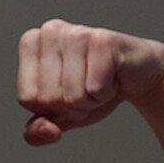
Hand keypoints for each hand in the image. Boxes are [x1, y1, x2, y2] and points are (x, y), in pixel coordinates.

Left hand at [17, 19, 163, 144]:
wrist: (135, 76)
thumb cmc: (91, 89)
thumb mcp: (59, 116)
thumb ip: (37, 132)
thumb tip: (48, 131)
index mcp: (31, 42)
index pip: (28, 98)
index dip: (51, 107)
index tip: (67, 91)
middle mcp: (50, 30)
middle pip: (48, 99)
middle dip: (71, 105)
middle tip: (87, 87)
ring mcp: (77, 32)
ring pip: (71, 96)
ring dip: (90, 100)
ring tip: (100, 81)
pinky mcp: (103, 39)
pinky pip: (95, 89)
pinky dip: (106, 94)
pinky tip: (113, 78)